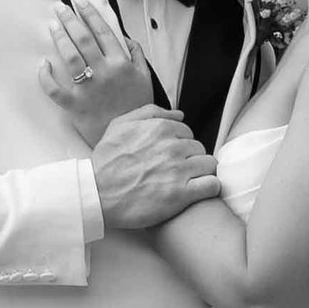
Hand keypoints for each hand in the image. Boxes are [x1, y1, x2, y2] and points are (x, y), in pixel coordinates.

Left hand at [40, 0, 156, 143]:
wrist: (132, 137)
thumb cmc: (138, 108)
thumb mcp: (146, 78)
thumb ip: (137, 56)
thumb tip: (126, 39)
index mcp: (121, 63)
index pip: (102, 31)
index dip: (89, 13)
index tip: (79, 0)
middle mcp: (103, 71)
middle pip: (83, 38)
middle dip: (69, 19)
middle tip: (58, 7)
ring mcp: (87, 88)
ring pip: (69, 56)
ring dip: (59, 38)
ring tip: (52, 25)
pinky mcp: (74, 105)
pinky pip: (55, 89)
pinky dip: (46, 76)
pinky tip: (43, 63)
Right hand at [92, 106, 222, 231]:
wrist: (96, 195)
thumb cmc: (105, 163)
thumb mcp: (119, 126)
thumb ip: (149, 113)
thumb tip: (179, 114)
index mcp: (160, 129)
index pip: (187, 132)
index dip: (179, 145)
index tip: (170, 157)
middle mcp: (172, 146)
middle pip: (199, 148)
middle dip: (190, 158)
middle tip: (176, 172)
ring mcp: (179, 170)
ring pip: (209, 164)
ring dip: (201, 172)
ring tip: (187, 182)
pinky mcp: (182, 194)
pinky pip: (212, 185)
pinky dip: (209, 188)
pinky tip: (197, 192)